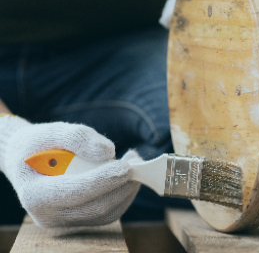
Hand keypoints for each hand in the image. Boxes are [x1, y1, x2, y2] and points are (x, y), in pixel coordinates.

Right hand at [0, 115, 140, 226]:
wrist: (25, 161)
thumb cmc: (37, 145)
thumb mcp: (50, 132)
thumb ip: (77, 137)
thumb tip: (108, 152)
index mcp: (35, 194)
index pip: (74, 192)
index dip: (103, 181)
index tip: (126, 167)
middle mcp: (48, 215)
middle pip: (96, 207)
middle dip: (121, 185)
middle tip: (138, 163)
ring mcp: (64, 221)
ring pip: (106, 214)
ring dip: (127, 190)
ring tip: (135, 165)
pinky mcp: (78, 220)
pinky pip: (107, 214)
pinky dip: (122, 195)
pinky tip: (127, 176)